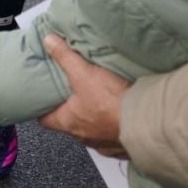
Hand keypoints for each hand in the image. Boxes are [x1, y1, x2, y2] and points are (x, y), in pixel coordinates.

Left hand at [37, 34, 130, 158]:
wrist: (145, 122)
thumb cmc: (111, 102)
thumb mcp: (83, 73)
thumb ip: (65, 57)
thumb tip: (49, 42)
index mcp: (69, 122)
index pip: (46, 121)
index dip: (43, 109)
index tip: (43, 99)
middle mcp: (84, 136)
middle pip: (71, 124)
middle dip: (72, 109)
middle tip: (73, 93)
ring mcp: (104, 143)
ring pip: (94, 129)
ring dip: (96, 117)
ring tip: (101, 100)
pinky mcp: (123, 145)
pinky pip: (115, 134)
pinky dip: (115, 124)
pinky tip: (121, 113)